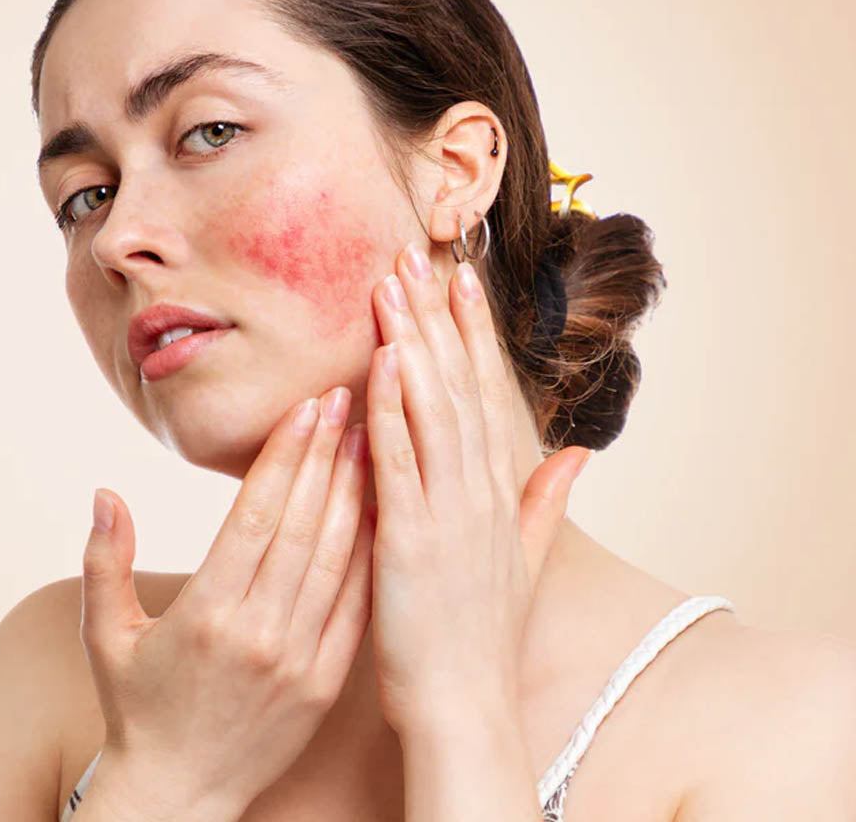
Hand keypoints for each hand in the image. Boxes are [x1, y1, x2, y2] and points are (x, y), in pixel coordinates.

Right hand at [78, 386, 374, 820]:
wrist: (178, 798)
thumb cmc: (136, 709)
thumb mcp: (103, 635)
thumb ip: (104, 560)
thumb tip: (105, 492)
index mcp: (204, 613)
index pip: (256, 514)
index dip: (285, 454)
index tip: (306, 405)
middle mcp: (258, 632)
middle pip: (303, 524)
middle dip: (327, 453)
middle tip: (345, 397)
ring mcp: (299, 659)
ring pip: (337, 558)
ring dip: (355, 492)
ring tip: (370, 436)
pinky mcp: (327, 682)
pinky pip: (357, 604)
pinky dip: (370, 552)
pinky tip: (382, 507)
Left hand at [365, 240, 590, 736]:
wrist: (466, 704)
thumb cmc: (485, 633)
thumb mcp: (526, 557)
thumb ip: (547, 499)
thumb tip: (578, 454)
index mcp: (498, 489)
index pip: (486, 391)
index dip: (473, 331)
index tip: (461, 278)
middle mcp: (479, 488)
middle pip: (458, 383)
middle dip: (437, 316)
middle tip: (418, 255)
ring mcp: (448, 510)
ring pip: (432, 407)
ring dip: (412, 341)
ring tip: (395, 284)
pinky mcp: (411, 537)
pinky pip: (401, 459)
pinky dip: (393, 407)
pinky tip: (383, 359)